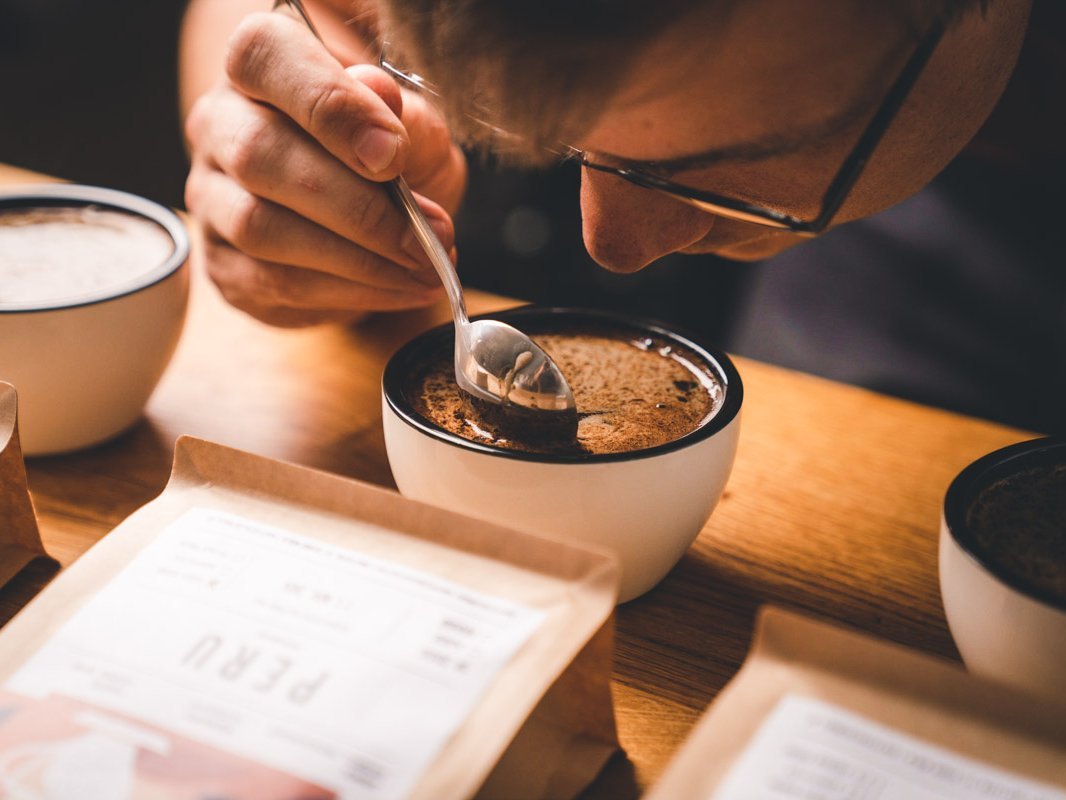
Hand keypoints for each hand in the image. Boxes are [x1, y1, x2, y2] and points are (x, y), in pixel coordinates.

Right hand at [184, 11, 466, 326]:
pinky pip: (271, 283)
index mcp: (260, 62)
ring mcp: (211, 196)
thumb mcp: (412, 122)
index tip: (393, 156)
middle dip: (358, 209)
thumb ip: (403, 118)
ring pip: (260, 229)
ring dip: (356, 261)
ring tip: (423, 271)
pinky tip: (399, 289)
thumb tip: (385, 131)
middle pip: (260, 157)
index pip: (267, 58)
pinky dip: (347, 293)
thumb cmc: (385, 149)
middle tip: (428, 240)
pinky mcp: (222, 262)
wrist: (365, 199)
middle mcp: (218, 123)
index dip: (331, 107)